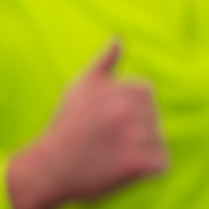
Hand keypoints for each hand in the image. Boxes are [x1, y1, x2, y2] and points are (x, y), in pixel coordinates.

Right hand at [5, 40, 167, 208]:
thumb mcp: (81, 87)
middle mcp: (130, 111)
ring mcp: (136, 138)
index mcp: (124, 90)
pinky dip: (147, 170)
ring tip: (110, 154)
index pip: (147, 96)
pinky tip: (121, 169)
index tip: (104, 119)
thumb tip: (119, 38)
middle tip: (104, 139)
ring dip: (140, 150)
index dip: (127, 110)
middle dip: (134, 130)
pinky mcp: (140, 165)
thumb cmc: (67, 125)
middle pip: (154, 119)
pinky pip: (161, 164)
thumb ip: (104, 62)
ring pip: (158, 142)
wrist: (48, 170)